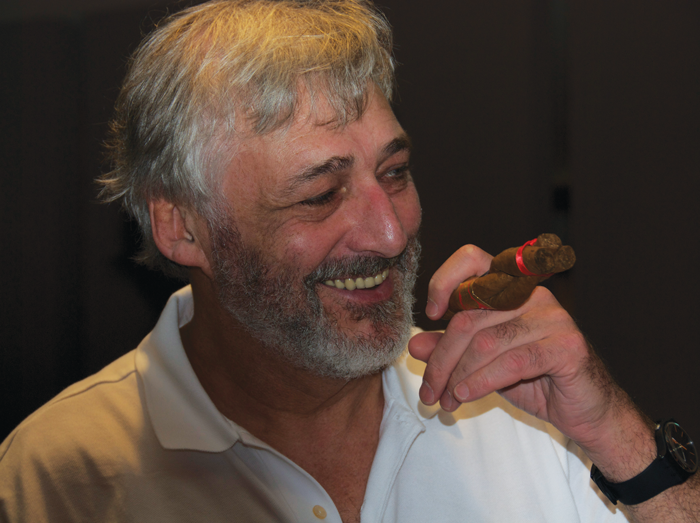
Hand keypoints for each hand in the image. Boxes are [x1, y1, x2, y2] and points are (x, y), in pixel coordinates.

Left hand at [409, 244, 629, 451]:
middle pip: (469, 318)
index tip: (430, 314)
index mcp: (511, 287)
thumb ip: (451, 350)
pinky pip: (511, 362)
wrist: (586, 411)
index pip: (472, 259)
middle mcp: (532, 294)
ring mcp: (552, 317)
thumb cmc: (535, 380)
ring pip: (486, 343)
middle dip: (441, 360)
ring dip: (457, 377)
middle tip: (428, 392)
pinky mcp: (566, 345)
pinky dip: (481, 382)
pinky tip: (465, 396)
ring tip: (445, 401)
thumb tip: (414, 345)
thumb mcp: (483, 363)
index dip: (444, 280)